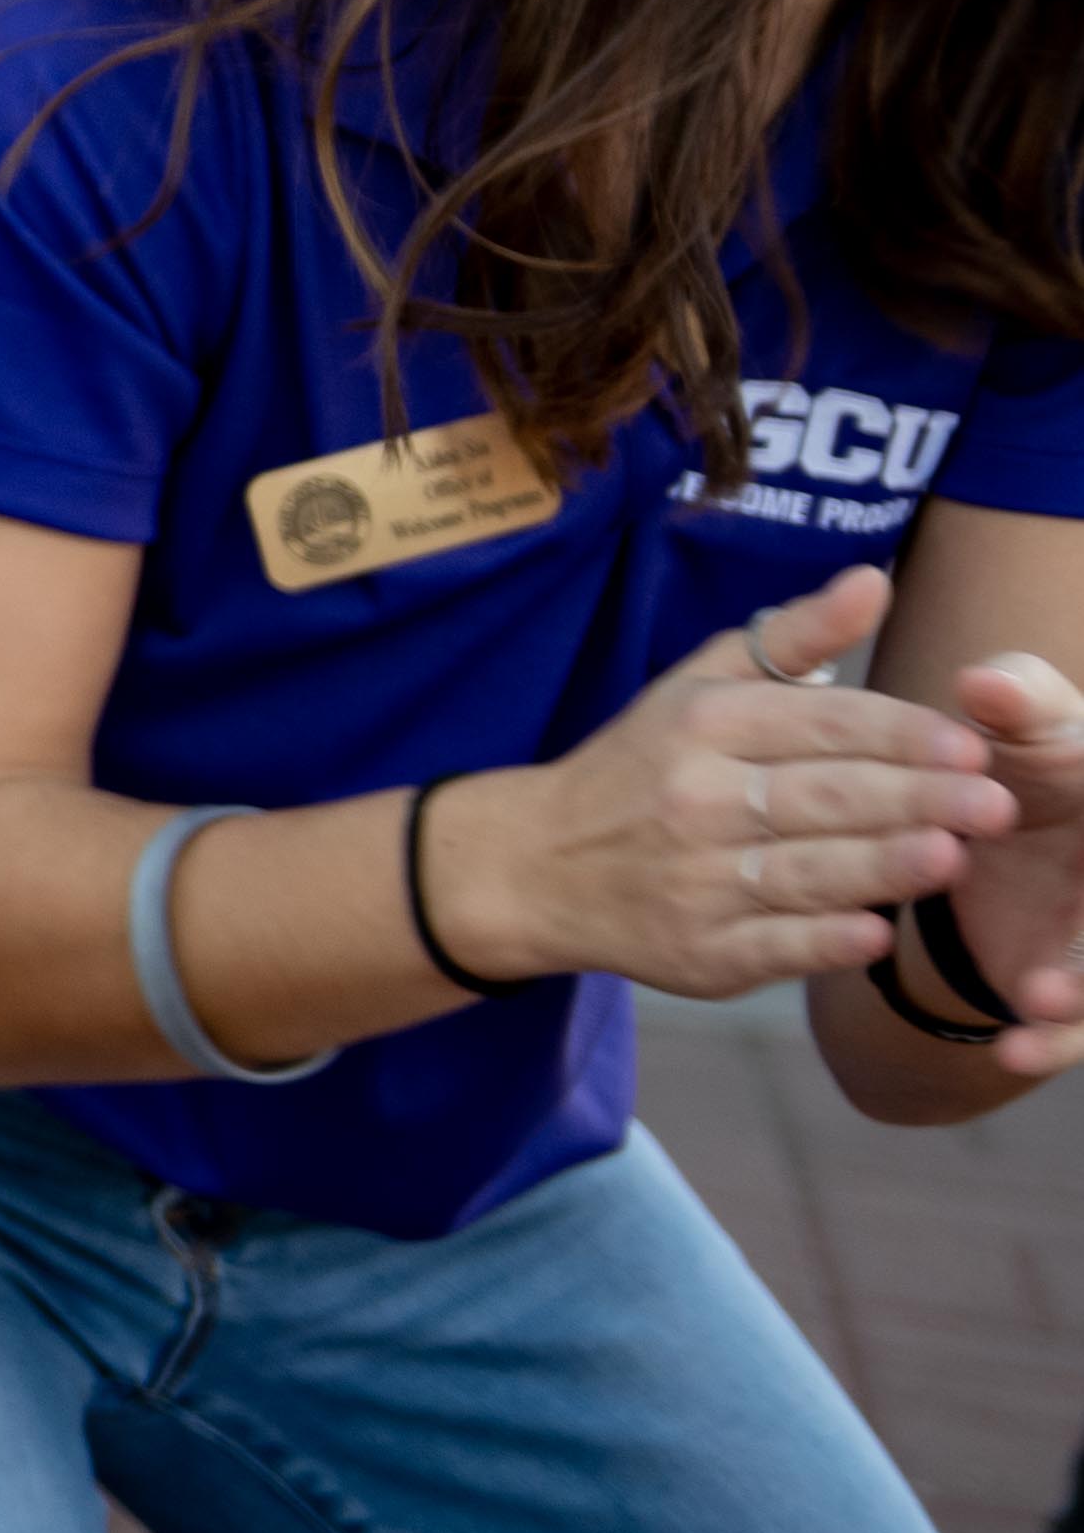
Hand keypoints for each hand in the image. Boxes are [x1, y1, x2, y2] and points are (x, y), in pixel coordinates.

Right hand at [421, 585, 1021, 1009]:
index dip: (899, 733)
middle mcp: (693, 799)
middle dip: (914, 799)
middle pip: (821, 797)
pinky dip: (821, 939)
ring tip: (952, 858)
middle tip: (995, 804)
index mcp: (702, 724)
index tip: (971, 745)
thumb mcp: (701, 684)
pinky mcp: (697, 952)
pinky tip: (874, 930)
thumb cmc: (645, 766)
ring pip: (802, 872)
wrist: (537, 864)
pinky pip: (770, 946)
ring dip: (881, 867)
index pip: (818, 723)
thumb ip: (795, 638)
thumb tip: (872, 580)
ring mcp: (693, 880)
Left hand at [916, 650, 1083, 1075]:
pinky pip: (1078, 1030)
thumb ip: (1019, 700)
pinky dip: (1054, 1041)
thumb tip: (987, 681)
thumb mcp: (1028, 725)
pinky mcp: (1081, 992)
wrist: (1001, 829)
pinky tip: (1014, 1049)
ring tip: (1038, 999)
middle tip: (1057, 967)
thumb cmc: (1035, 762)